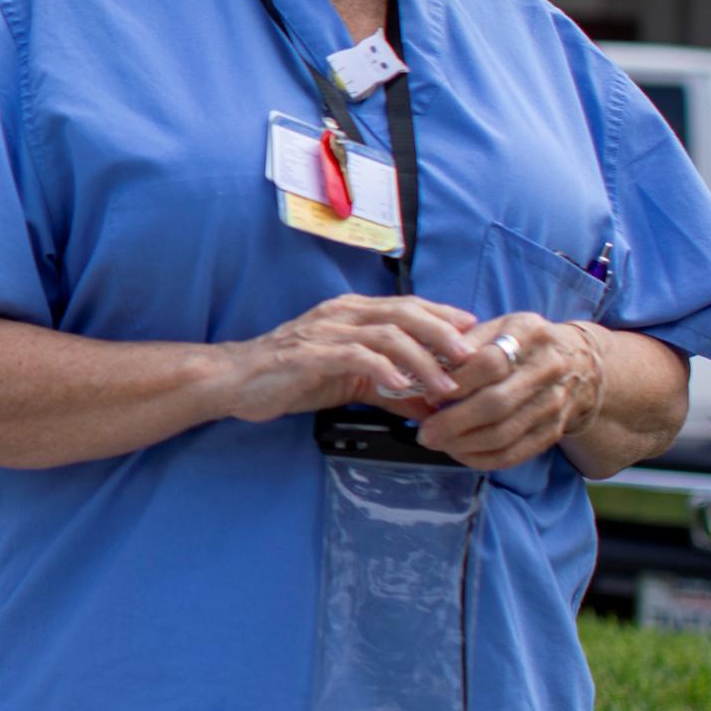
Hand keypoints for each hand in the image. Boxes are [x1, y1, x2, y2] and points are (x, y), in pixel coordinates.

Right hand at [217, 294, 478, 423]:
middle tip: (471, 358)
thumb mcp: (348, 381)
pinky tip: (400, 385)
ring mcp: (325, 332)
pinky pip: (355, 356)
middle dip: (443, 333)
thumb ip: (389, 389)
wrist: (235, 380)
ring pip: (386, 333)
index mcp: (351, 313)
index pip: (407, 305)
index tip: (475, 333)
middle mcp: (341, 314)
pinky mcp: (310, 354)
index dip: (443, 315)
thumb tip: (431, 405)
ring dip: (422, 359)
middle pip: (404, 312)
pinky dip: (383, 369)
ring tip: (444, 385)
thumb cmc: (291, 376)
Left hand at [414, 314, 602, 470]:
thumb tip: (421, 375)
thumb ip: (459, 346)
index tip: (428, 394)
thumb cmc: (519, 343)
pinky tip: (459, 453)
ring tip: (436, 442)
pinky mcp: (553, 430)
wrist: (578, 362)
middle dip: (453, 422)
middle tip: (425, 432)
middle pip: (496, 403)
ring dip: (463, 444)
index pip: (489, 362)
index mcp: (529, 333)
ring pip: (504, 433)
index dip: (455, 382)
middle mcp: (547, 367)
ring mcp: (554, 402)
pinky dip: (482, 458)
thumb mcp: (495, 327)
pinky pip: (515, 453)